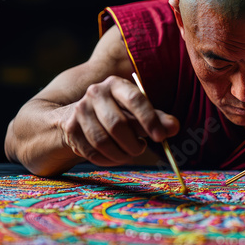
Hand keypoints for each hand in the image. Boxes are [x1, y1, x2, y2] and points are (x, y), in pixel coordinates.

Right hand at [60, 75, 179, 166]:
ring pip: (103, 141)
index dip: (149, 119)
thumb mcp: (137, 113)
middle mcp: (95, 93)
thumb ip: (156, 119)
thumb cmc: (116, 114)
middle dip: (133, 143)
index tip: (160, 137)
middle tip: (141, 148)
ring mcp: (80, 110)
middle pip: (117, 124)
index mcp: (116, 84)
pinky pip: (92, 152)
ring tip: (128, 153)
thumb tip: (174, 127)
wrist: (76, 117)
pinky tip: (114, 157)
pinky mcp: (70, 128)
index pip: (135, 99)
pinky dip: (107, 160)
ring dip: (120, 154)